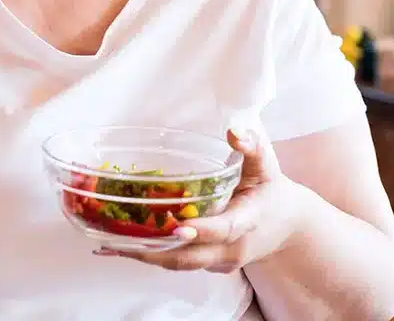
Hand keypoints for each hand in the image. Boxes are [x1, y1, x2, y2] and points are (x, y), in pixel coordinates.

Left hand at [101, 127, 307, 273]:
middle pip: (190, 256)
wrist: (285, 227)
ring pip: (179, 263)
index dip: (201, 230)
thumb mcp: (267, 165)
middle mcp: (231, 248)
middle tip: (119, 238)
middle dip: (155, 250)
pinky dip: (152, 253)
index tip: (176, 227)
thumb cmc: (270, 190)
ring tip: (108, 242)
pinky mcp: (207, 264)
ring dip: (145, 254)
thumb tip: (234, 129)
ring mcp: (218, 261)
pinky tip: (121, 243)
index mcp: (248, 221)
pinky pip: (177, 262)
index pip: (224, 229)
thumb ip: (253, 146)